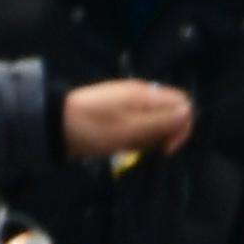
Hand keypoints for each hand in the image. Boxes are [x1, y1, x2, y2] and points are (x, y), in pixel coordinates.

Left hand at [60, 79, 193, 159]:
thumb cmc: (93, 127)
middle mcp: (141, 95)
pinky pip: (141, 127)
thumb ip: (162, 121)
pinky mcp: (119, 114)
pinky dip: (137, 139)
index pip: (183, 103)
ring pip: (156, 123)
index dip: (183, 126)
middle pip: (171, 115)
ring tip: (129, 147)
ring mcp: (129, 104)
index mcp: (146, 94)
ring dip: (150, 139)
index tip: (167, 147)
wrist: (54, 125)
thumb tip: (189, 112)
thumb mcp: (131, 128)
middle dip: (165, 135)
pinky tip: (122, 145)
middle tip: (145, 149)